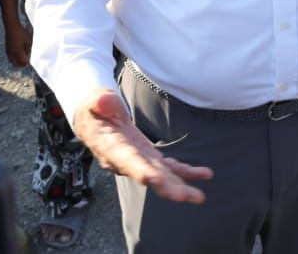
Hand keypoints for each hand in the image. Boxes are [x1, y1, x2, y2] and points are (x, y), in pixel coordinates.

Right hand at [3, 20, 32, 67]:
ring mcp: (8, 51)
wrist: (11, 25)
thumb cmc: (21, 32)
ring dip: (17, 61)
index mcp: (18, 52)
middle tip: (27, 59)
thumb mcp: (28, 41)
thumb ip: (28, 50)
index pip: (23, 63)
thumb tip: (29, 57)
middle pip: (16, 64)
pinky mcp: (6, 48)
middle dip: (22, 64)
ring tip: (23, 55)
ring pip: (12, 61)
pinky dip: (14, 58)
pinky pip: (10, 57)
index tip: (30, 58)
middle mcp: (11, 53)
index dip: (27, 62)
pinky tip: (18, 52)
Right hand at [73, 89, 213, 202]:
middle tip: (187, 197)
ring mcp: (139, 161)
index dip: (143, 171)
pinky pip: (169, 168)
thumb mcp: (94, 102)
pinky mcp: (149, 158)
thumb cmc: (93, 111)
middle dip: (167, 188)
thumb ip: (101, 103)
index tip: (158, 180)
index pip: (128, 162)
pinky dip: (185, 172)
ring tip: (199, 196)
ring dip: (181, 186)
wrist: (94, 121)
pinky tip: (203, 174)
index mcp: (112, 148)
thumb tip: (105, 102)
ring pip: (162, 177)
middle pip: (149, 177)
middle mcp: (126, 161)